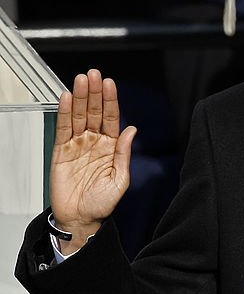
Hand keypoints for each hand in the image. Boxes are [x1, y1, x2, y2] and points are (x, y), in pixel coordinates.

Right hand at [50, 70, 135, 253]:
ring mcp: (77, 145)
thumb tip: (132, 130)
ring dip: (79, 97)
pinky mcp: (61, 151)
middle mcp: (95, 142)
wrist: (80, 219)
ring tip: (80, 80)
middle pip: (93, 111)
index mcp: (111, 147)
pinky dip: (63, 113)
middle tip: (93, 75)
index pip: (111, 118)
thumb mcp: (120, 179)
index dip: (110, 101)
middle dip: (94, 92)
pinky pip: (63, 128)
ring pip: (78, 115)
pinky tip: (65, 98)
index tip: (110, 84)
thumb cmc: (102, 203)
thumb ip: (124, 153)